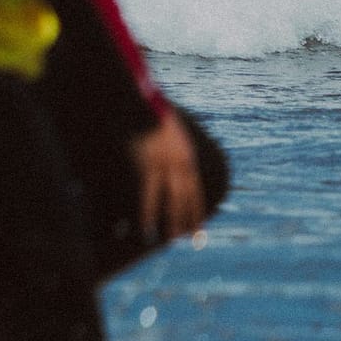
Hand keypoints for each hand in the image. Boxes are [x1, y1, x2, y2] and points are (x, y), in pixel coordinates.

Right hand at [131, 109, 204, 242]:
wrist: (142, 100)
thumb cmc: (150, 108)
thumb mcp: (167, 126)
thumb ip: (170, 141)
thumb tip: (166, 150)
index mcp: (185, 154)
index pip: (194, 189)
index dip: (196, 210)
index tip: (198, 228)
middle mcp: (180, 163)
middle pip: (187, 197)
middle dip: (190, 219)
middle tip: (193, 240)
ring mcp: (165, 166)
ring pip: (171, 199)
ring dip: (172, 220)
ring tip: (171, 238)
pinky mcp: (148, 165)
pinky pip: (148, 194)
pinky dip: (146, 211)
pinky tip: (146, 226)